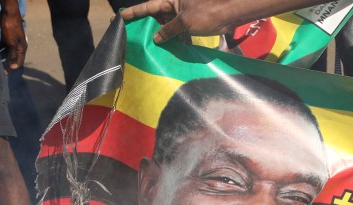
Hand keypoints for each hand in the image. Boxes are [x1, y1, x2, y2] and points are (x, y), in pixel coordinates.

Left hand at [0, 3, 26, 70]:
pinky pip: (3, 46)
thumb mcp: (12, 44)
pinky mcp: (7, 38)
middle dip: (7, 64)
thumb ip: (13, 55)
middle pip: (13, 58)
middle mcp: (18, 47)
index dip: (11, 68)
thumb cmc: (11, 29)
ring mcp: (13, 42)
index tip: (4, 73)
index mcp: (22, 49)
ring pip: (8, 53)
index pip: (18, 62)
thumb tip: (13, 67)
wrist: (9, 14)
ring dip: (2, 57)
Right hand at [121, 0, 235, 42]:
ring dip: (163, 36)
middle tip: (134, 38)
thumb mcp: (185, 22)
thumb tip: (157, 38)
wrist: (232, 13)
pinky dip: (176, 39)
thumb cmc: (209, 12)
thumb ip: (169, 30)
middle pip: (157, 16)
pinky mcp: (193, 22)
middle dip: (148, 27)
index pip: (148, 6)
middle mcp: (175, 5)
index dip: (134, 13)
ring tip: (152, 48)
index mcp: (171, 0)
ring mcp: (184, 14)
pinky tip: (172, 50)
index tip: (120, 17)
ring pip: (168, 25)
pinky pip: (179, 31)